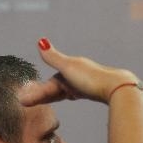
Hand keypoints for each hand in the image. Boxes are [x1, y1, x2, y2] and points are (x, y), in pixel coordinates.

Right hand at [19, 38, 138, 105]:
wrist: (118, 88)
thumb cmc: (92, 79)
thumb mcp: (68, 67)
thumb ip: (53, 57)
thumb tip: (40, 41)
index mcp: (71, 67)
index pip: (50, 82)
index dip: (38, 92)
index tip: (24, 101)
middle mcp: (79, 73)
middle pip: (57, 85)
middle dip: (44, 93)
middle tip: (28, 102)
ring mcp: (88, 82)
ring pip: (67, 88)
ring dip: (56, 94)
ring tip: (45, 99)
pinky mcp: (96, 91)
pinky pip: (78, 92)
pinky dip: (70, 93)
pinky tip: (72, 95)